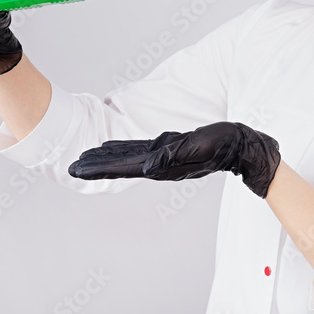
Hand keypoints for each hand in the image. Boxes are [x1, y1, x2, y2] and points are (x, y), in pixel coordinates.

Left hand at [68, 122, 281, 198]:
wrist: (242, 147)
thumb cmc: (224, 144)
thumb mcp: (199, 146)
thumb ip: (173, 155)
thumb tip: (145, 167)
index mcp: (163, 164)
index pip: (123, 167)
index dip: (99, 168)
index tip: (77, 169)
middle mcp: (159, 163)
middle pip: (119, 165)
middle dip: (94, 165)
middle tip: (70, 166)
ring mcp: (163, 157)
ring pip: (126, 158)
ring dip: (104, 158)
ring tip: (83, 157)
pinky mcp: (169, 148)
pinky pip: (138, 150)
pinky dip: (120, 150)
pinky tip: (110, 148)